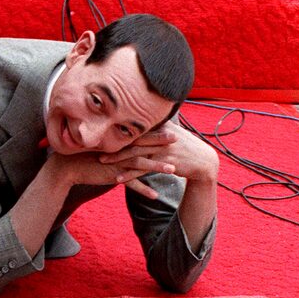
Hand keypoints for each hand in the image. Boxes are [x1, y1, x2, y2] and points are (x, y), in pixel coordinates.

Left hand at [99, 122, 218, 197]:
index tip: (101, 129)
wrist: (203, 161)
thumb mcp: (171, 133)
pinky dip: (130, 174)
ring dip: (118, 158)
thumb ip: (157, 126)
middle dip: (113, 142)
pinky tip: (118, 178)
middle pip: (132, 139)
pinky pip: (143, 170)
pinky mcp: (164, 163)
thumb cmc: (185, 146)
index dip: (118, 128)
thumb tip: (144, 119)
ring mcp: (162, 149)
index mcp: (159, 126)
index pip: (135, 126)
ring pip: (135, 154)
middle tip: (95, 145)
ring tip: (102, 161)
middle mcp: (159, 136)